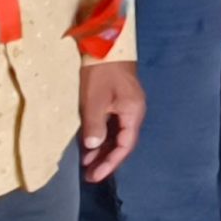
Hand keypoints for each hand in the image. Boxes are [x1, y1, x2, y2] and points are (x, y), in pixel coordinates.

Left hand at [78, 61, 144, 182]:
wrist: (106, 45)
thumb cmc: (101, 72)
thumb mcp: (95, 99)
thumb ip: (95, 125)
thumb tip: (93, 147)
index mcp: (133, 113)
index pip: (125, 145)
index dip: (110, 162)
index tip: (95, 176)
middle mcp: (134, 112)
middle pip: (123, 143)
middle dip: (107, 160)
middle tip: (89, 176)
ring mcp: (128, 106)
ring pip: (117, 135)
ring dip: (103, 149)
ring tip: (87, 163)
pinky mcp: (120, 101)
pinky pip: (113, 125)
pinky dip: (102, 137)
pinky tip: (89, 144)